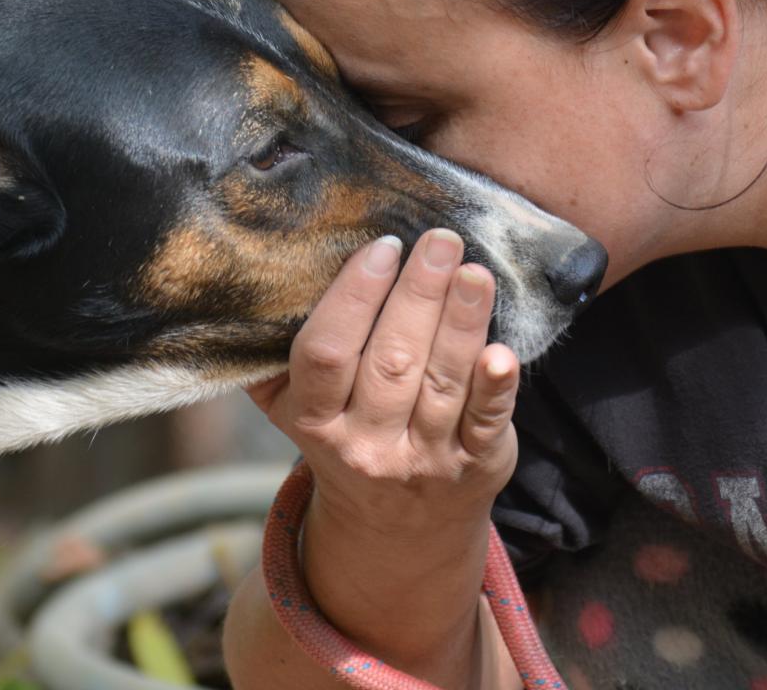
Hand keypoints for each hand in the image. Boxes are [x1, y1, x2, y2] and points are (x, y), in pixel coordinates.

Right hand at [247, 229, 520, 535]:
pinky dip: (496, 387)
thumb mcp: (292, 407)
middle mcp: (367, 444)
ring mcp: (423, 458)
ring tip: (474, 272)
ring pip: (442, 382)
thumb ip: (273, 354)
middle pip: (392, 360)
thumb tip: (264, 273)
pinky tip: (503, 352)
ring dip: (461, 322)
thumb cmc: (343, 434)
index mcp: (316, 420)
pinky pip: (486, 422)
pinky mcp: (474, 465)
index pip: (327, 353)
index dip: (355, 297)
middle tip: (440, 240)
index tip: (382, 248)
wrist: (392, 527)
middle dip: (418, 294)